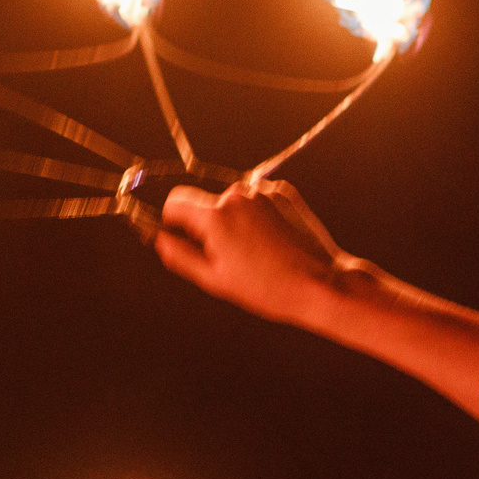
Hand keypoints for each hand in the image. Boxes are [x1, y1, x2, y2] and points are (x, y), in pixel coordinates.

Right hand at [154, 179, 347, 325]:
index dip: (172, 221)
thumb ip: (180, 255)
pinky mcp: (283, 192)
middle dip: (209, 226)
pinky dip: (258, 217)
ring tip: (257, 254)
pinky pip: (258, 201)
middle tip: (230, 258)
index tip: (181, 238)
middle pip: (206, 204)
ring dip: (235, 222)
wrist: (320, 283)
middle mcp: (236, 194)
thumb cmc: (266, 288)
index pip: (175, 202)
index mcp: (215, 215)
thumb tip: (159, 239)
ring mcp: (262, 191)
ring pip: (233, 203)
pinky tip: (273, 242)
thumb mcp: (215, 279)